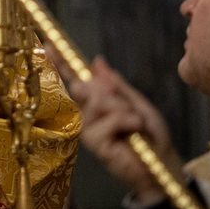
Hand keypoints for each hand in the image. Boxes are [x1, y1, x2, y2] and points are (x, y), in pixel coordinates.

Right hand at [45, 45, 180, 205]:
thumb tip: (97, 61)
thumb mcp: (136, 103)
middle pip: (86, 87)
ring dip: (124, 109)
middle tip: (130, 109)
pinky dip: (128, 121)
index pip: (75, 80)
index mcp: (95, 103)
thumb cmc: (150, 136)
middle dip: (111, 93)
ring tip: (136, 124)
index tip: (47, 46)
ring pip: (100, 101)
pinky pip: (111, 118)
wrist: (162, 163)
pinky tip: (134, 131)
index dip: (61, 63)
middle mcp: (86, 115)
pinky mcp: (94, 143)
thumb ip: (115, 84)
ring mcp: (88, 129)